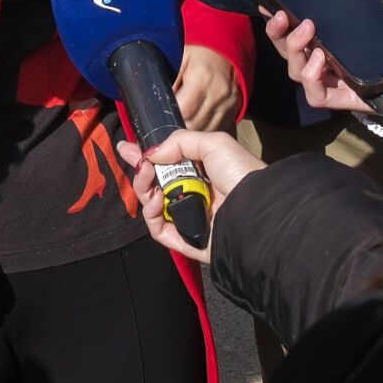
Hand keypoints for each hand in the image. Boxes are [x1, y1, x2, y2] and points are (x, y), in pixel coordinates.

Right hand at [118, 129, 265, 264]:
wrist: (256, 208)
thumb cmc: (241, 173)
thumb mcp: (214, 143)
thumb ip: (180, 142)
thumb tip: (151, 153)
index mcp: (202, 174)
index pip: (166, 165)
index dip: (146, 157)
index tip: (127, 148)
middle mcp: (195, 195)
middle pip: (155, 186)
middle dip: (142, 173)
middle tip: (141, 166)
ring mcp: (190, 218)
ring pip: (153, 208)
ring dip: (144, 193)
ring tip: (149, 185)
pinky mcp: (187, 240)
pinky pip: (160, 231)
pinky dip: (151, 217)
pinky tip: (155, 202)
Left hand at [173, 46, 239, 132]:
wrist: (228, 44)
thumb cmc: (201, 49)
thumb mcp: (181, 60)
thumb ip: (172, 83)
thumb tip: (162, 102)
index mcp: (201, 79)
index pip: (184, 110)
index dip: (172, 114)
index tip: (166, 112)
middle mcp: (218, 93)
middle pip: (195, 124)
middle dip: (182, 125)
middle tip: (174, 119)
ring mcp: (229, 102)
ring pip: (208, 129)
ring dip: (195, 129)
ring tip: (187, 121)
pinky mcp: (237, 106)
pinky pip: (220, 126)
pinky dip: (208, 127)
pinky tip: (201, 120)